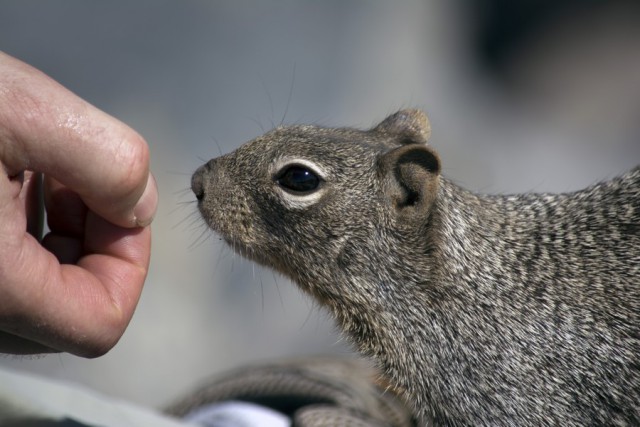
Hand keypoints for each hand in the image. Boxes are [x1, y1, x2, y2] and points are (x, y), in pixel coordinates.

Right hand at [0, 52, 157, 356]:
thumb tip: (139, 207)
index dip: (131, 264)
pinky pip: (8, 270)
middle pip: (74, 307)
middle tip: (87, 182)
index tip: (126, 209)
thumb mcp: (20, 111)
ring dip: (66, 231)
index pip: (99, 322)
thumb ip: (107, 163)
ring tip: (48, 169)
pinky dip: (30, 228)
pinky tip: (20, 174)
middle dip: (99, 240)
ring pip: (40, 289)